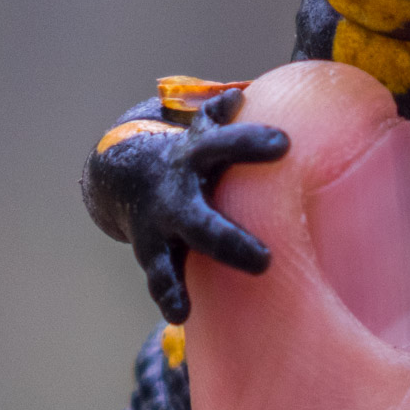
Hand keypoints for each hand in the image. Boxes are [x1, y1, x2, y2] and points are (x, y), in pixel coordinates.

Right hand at [120, 88, 288, 321]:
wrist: (124, 173)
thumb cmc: (190, 153)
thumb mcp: (204, 130)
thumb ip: (225, 116)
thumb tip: (246, 93)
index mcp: (196, 155)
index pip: (226, 145)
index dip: (252, 143)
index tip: (284, 145)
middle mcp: (176, 193)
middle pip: (201, 218)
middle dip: (229, 240)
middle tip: (266, 261)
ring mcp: (159, 226)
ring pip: (166, 258)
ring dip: (177, 281)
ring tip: (184, 306)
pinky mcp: (152, 252)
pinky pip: (158, 278)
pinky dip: (168, 295)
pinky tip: (180, 316)